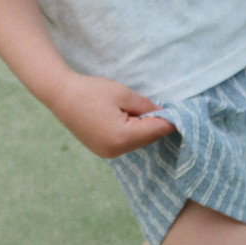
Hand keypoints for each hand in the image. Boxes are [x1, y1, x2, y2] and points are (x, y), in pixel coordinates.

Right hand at [44, 72, 176, 158]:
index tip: (185, 114)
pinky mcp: (101, 150)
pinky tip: (134, 120)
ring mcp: (107, 153)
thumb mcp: (123, 94)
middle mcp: (116, 151)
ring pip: (137, 142)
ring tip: (152, 112)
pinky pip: (125, 143)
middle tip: (171, 110)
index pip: (155, 130)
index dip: (171, 121)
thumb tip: (163, 113)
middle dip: (158, 125)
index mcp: (123, 137)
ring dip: (145, 129)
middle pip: (147, 139)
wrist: (61, 95)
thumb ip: (146, 106)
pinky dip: (133, 133)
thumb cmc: (92, 91)